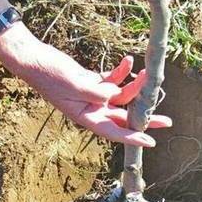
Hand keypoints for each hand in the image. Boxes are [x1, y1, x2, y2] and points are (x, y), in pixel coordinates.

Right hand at [0, 24, 170, 146]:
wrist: (35, 59)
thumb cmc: (50, 75)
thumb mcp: (75, 84)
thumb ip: (97, 92)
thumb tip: (116, 95)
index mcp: (86, 117)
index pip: (113, 132)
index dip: (132, 138)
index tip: (150, 142)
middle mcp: (92, 110)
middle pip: (123, 118)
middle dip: (145, 118)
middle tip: (167, 121)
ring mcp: (93, 96)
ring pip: (122, 97)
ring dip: (135, 86)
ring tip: (147, 74)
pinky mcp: (92, 82)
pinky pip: (113, 80)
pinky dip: (121, 72)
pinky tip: (128, 60)